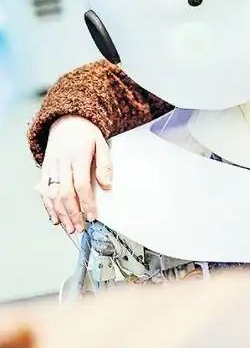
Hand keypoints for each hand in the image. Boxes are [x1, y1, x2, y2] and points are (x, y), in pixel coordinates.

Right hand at [36, 116, 111, 233]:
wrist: (66, 120)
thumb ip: (105, 165)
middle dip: (72, 213)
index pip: (81, 185)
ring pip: (52, 195)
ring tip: (69, 227)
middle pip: (64, 193)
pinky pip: (44, 191)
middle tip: (80, 227)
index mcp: (78, 157)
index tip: (93, 216)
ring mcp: (51, 167)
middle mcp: (62, 163)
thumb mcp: (102, 144)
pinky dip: (48, 206)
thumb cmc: (86, 134)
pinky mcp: (45, 169)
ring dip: (60, 214)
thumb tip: (107, 185)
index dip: (87, 202)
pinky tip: (55, 218)